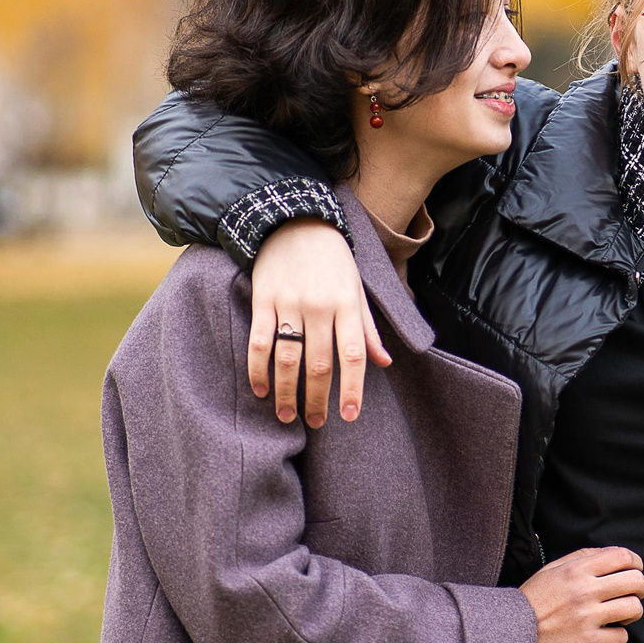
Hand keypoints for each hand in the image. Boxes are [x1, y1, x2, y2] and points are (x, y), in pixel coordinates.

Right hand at [247, 221, 390, 427]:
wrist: (293, 220)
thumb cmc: (332, 259)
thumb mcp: (357, 288)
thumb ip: (368, 328)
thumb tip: (384, 363)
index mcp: (347, 304)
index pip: (353, 355)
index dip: (352, 389)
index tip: (349, 416)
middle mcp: (319, 307)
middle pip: (319, 364)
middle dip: (317, 399)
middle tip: (316, 422)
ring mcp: (289, 304)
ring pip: (288, 358)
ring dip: (288, 392)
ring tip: (288, 416)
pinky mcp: (263, 300)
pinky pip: (259, 342)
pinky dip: (258, 370)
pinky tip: (262, 390)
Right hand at [520, 548, 643, 642]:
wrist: (509, 634)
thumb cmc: (531, 601)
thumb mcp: (551, 570)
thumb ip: (580, 558)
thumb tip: (608, 553)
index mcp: (576, 570)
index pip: (622, 556)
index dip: (635, 562)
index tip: (634, 570)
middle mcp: (585, 591)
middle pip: (635, 581)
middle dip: (641, 587)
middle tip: (635, 593)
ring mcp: (588, 617)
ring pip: (634, 608)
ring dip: (632, 612)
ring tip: (621, 616)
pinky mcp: (588, 642)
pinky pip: (621, 637)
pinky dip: (618, 636)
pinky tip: (608, 634)